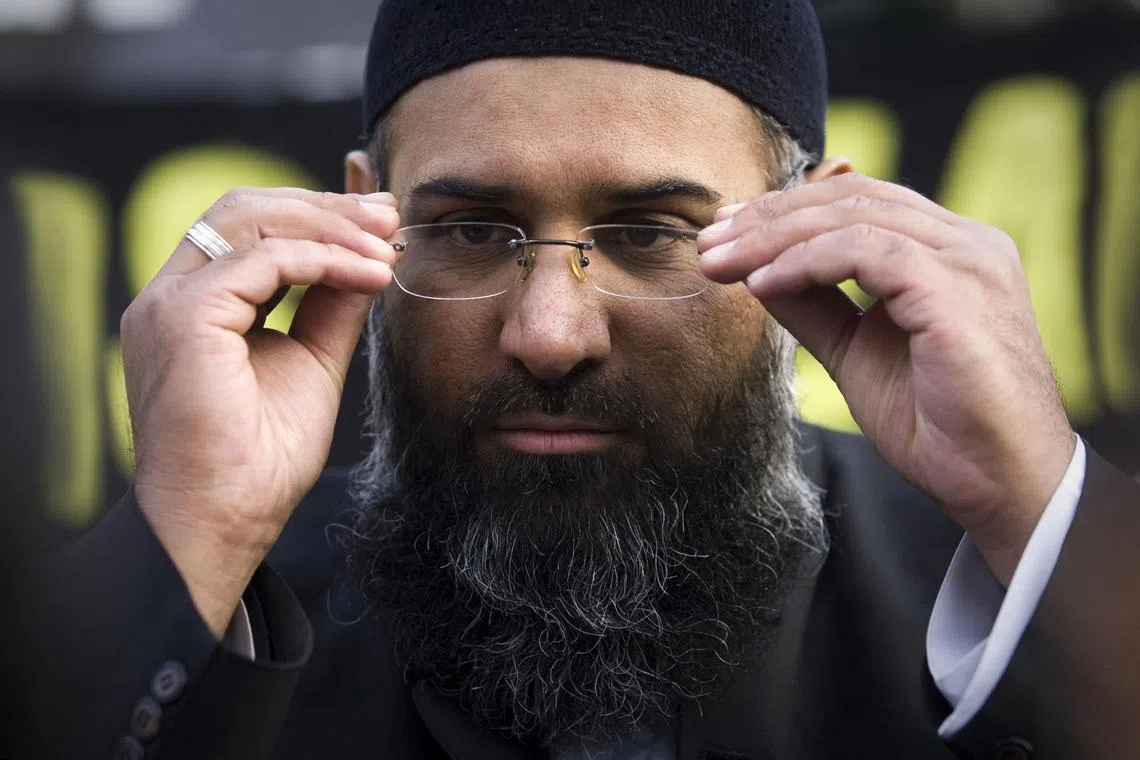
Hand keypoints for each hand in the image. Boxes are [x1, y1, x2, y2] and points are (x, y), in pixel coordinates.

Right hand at [121, 188, 398, 635]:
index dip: (317, 214)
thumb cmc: (260, 462)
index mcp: (193, 305)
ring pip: (250, 220)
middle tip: (389, 217)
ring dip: (330, 226)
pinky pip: (262, 260)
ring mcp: (169, 304)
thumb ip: (332, 307)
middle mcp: (170, 295)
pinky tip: (370, 274)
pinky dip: (324, 258)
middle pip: (246, 208)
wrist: (225, 522)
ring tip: (387, 246)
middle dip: (325, 206)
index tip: (379, 223)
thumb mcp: (312, 363)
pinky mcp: (183, 319)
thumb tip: (370, 258)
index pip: (248, 228)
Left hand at [698, 173, 1074, 583]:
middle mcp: (966, 243)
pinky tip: (762, 283)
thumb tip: (758, 273)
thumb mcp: (856, 353)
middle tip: (709, 242)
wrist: (997, 483)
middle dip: (768, 218)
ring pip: (853, 216)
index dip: (787, 211)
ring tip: (720, 262)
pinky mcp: (957, 288)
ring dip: (773, 236)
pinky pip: (865, 251)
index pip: (859, 204)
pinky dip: (805, 262)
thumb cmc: (937, 426)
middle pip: (851, 199)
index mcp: (950, 251)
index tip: (727, 234)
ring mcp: (968, 260)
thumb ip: (815, 307)